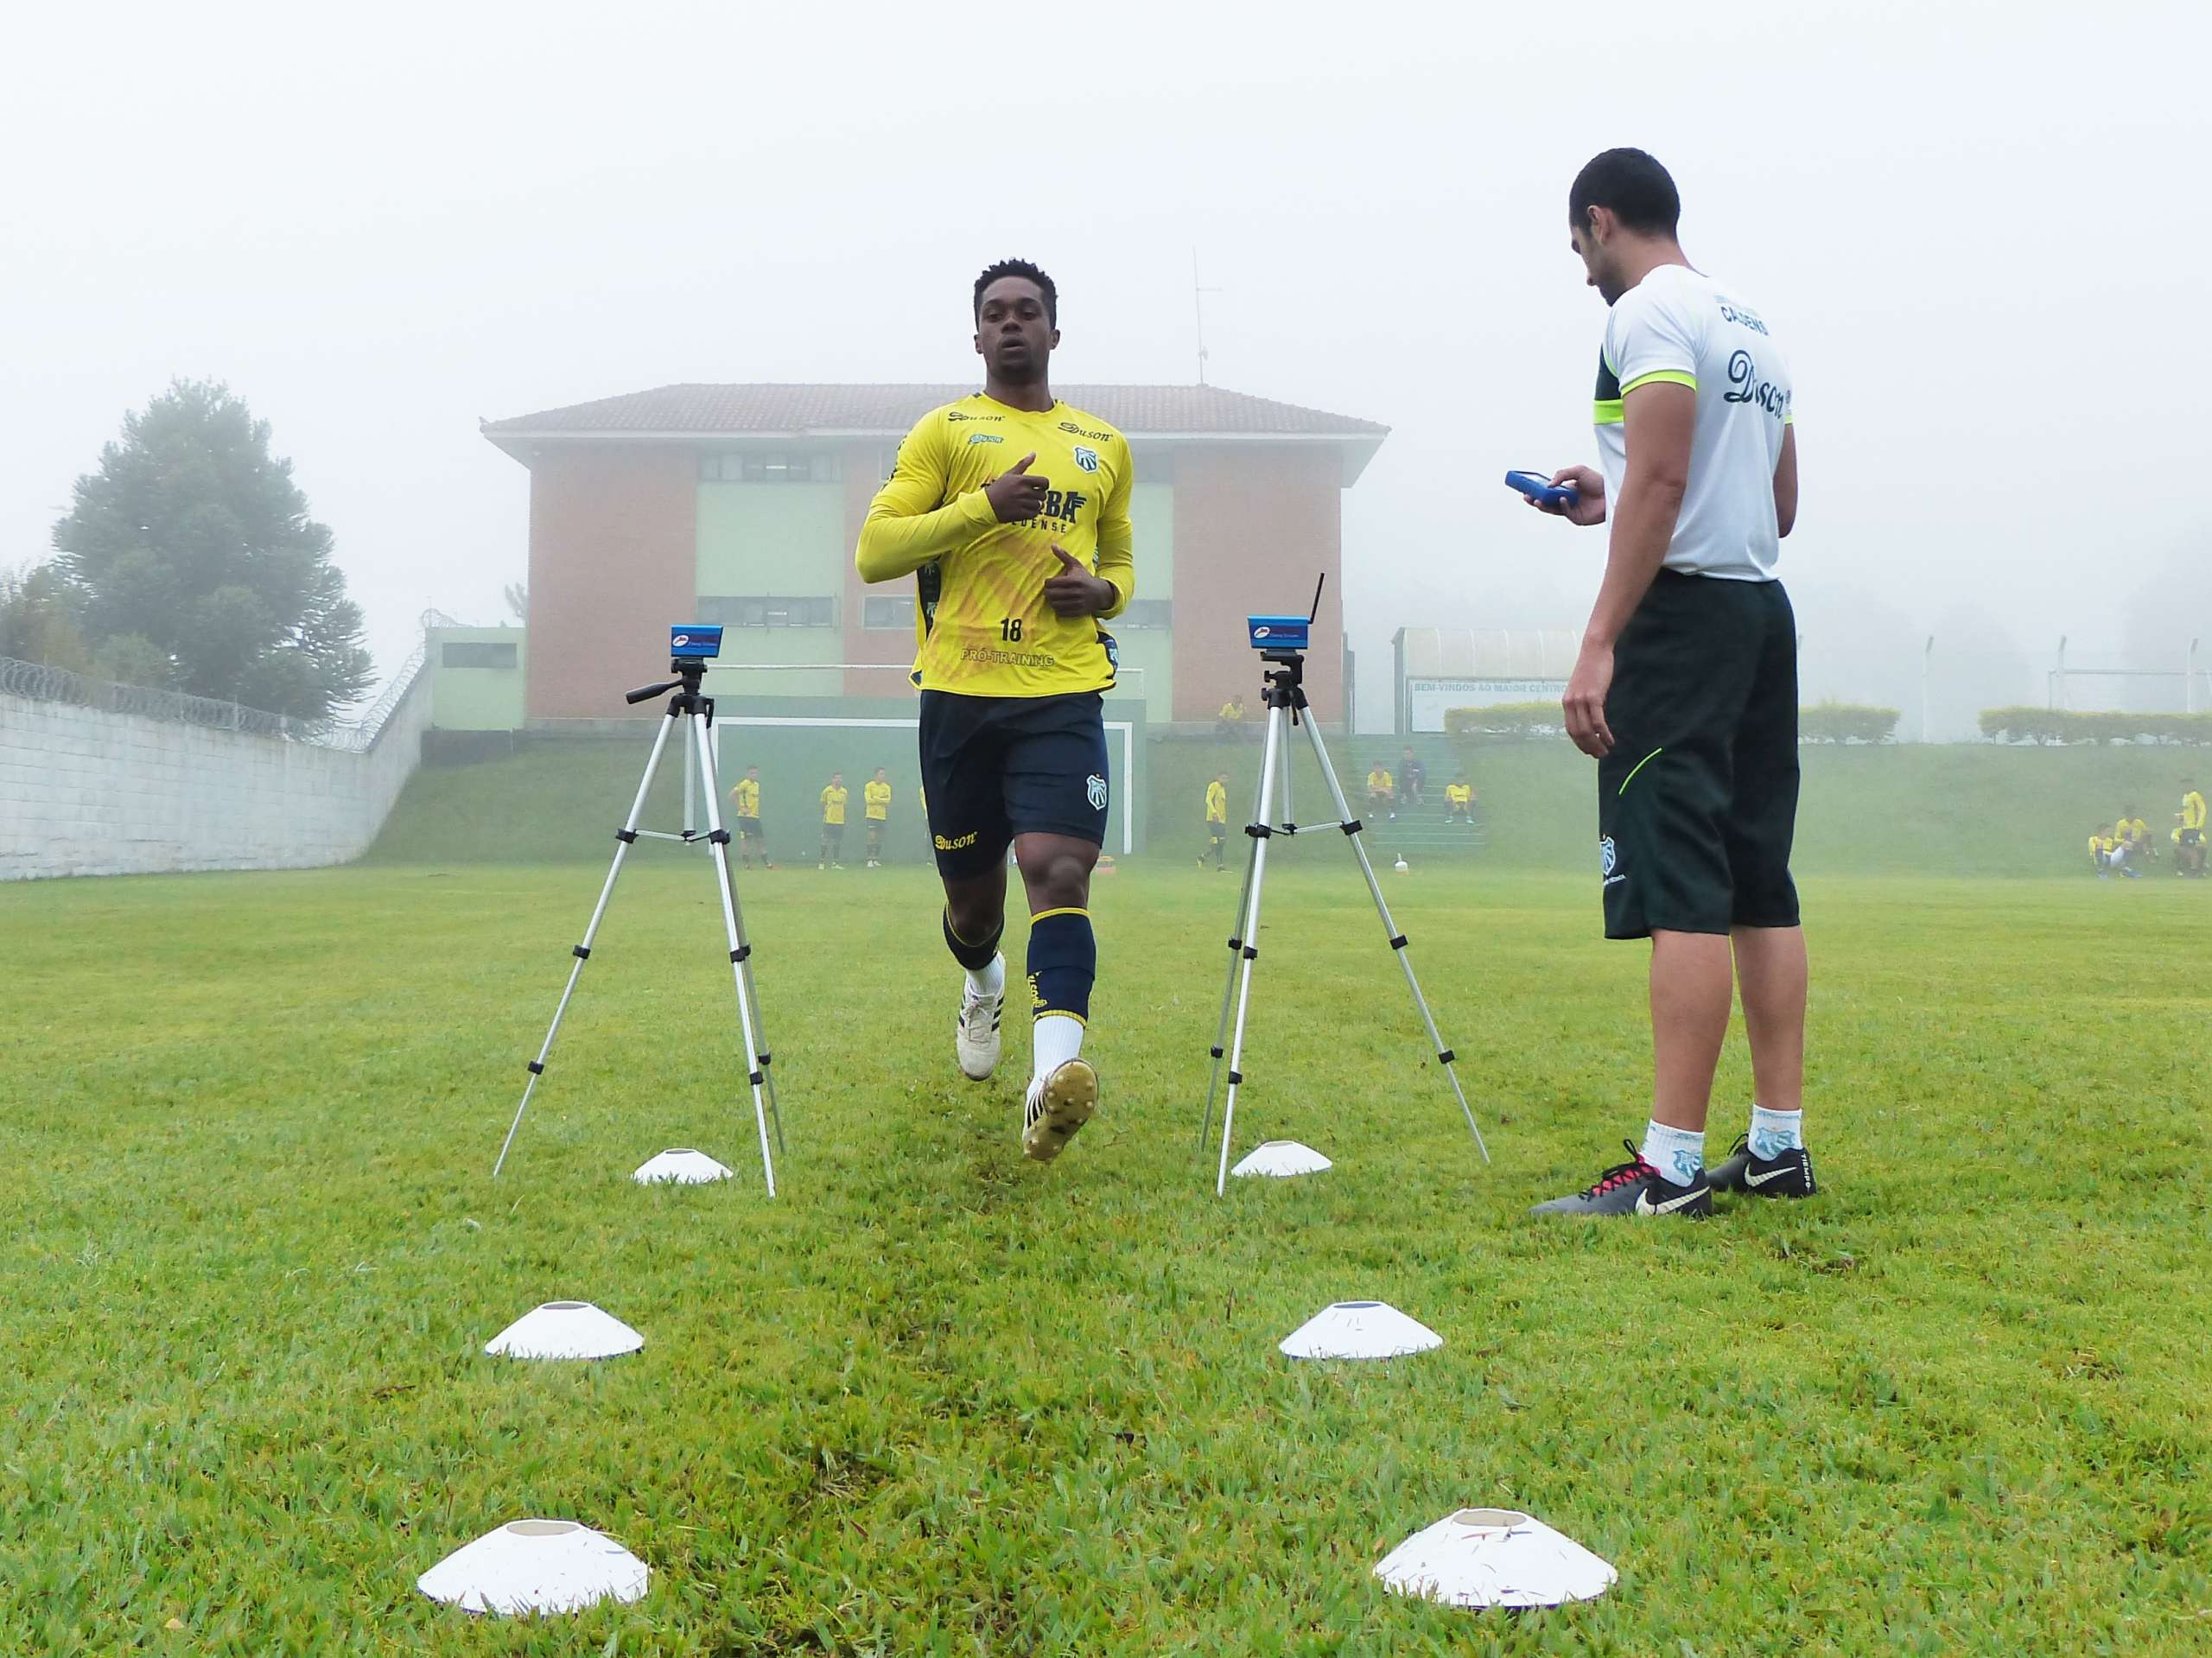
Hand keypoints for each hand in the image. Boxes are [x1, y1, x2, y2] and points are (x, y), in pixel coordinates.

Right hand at [984, 452, 1048, 522]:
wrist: (986, 504)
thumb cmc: (998, 488)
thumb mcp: (1010, 474)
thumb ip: (1023, 464)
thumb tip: (1034, 453)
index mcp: (1022, 480)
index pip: (1044, 482)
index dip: (1044, 485)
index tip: (1040, 487)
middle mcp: (1023, 491)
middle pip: (1043, 495)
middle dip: (1039, 496)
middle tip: (1032, 496)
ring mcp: (1022, 503)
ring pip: (1039, 505)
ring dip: (1036, 505)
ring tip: (1028, 503)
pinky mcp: (1020, 514)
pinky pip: (1034, 514)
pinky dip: (1033, 513)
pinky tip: (1026, 510)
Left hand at [1042, 543, 1112, 616]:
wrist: (1100, 593)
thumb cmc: (1084, 577)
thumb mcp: (1076, 565)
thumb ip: (1064, 555)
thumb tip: (1052, 545)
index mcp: (1074, 580)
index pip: (1051, 583)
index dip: (1048, 582)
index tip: (1050, 582)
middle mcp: (1076, 592)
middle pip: (1051, 594)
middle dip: (1048, 592)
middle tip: (1049, 590)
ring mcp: (1077, 603)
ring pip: (1055, 604)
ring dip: (1051, 601)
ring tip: (1053, 597)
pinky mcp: (1078, 612)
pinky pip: (1061, 612)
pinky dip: (1057, 609)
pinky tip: (1059, 603)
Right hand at [1524, 464, 1606, 526]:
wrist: (1612, 491)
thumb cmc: (1597, 480)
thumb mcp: (1578, 471)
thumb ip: (1562, 474)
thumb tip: (1548, 485)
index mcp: (1564, 490)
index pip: (1547, 492)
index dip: (1536, 491)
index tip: (1526, 488)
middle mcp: (1565, 501)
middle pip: (1546, 502)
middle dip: (1535, 500)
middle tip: (1526, 497)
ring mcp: (1570, 510)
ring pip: (1552, 510)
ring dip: (1543, 506)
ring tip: (1537, 500)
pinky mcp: (1576, 518)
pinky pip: (1565, 512)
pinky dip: (1562, 506)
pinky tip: (1562, 499)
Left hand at [1562, 640, 1614, 757]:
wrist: (1594, 650)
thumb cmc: (1592, 668)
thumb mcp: (1583, 688)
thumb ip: (1584, 703)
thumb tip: (1593, 719)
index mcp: (1566, 703)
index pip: (1570, 729)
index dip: (1579, 743)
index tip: (1588, 751)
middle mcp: (1570, 703)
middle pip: (1577, 734)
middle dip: (1588, 748)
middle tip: (1599, 755)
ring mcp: (1581, 701)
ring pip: (1586, 731)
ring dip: (1596, 744)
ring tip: (1605, 751)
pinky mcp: (1593, 697)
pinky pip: (1597, 721)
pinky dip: (1603, 734)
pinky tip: (1610, 740)